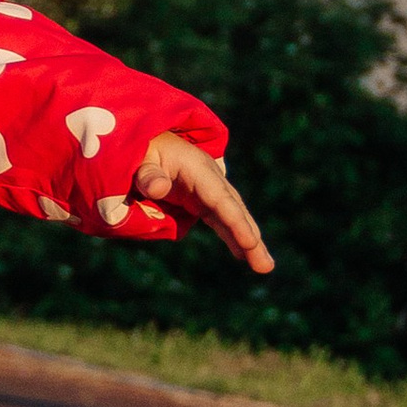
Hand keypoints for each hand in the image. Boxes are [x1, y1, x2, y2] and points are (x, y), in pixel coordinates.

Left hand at [134, 133, 272, 273]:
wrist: (146, 140)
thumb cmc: (142, 149)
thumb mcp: (140, 159)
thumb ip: (148, 175)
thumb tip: (158, 188)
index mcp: (198, 168)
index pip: (221, 199)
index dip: (236, 222)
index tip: (250, 243)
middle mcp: (210, 179)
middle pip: (234, 210)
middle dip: (250, 237)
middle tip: (266, 266)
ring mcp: (207, 190)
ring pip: (232, 217)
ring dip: (247, 241)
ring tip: (263, 267)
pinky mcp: (200, 200)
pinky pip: (221, 220)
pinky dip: (233, 236)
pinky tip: (242, 254)